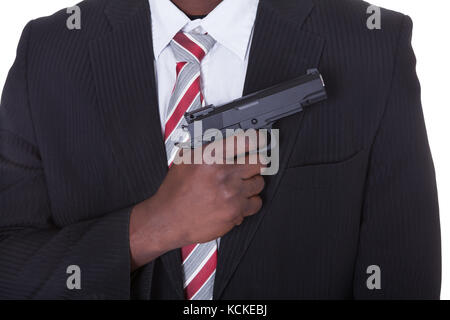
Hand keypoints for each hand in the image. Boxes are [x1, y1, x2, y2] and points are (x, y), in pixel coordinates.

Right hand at [129, 133, 266, 269]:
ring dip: (252, 183)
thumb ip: (207, 148)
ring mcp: (232, 194)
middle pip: (259, 162)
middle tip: (250, 165)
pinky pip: (255, 203)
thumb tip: (224, 139)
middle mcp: (224, 174)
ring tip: (240, 185)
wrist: (168, 219)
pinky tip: (239, 200)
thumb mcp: (185, 159)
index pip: (245, 141)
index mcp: (211, 157)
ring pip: (259, 183)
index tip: (260, 140)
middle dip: (255, 163)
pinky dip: (250, 202)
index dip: (257, 139)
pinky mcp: (235, 212)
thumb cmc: (175, 192)